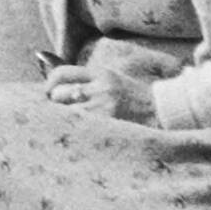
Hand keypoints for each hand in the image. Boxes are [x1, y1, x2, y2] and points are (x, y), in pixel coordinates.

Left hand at [44, 61, 158, 125]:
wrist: (162, 111)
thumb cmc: (136, 98)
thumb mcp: (113, 81)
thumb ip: (90, 83)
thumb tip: (59, 89)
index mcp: (100, 74)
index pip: (62, 73)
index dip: (49, 83)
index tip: (48, 93)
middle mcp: (99, 88)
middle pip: (59, 94)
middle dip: (56, 105)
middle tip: (59, 114)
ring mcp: (102, 108)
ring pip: (65, 114)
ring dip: (64, 120)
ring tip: (69, 127)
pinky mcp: (106, 125)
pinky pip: (79, 128)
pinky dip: (74, 132)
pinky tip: (77, 136)